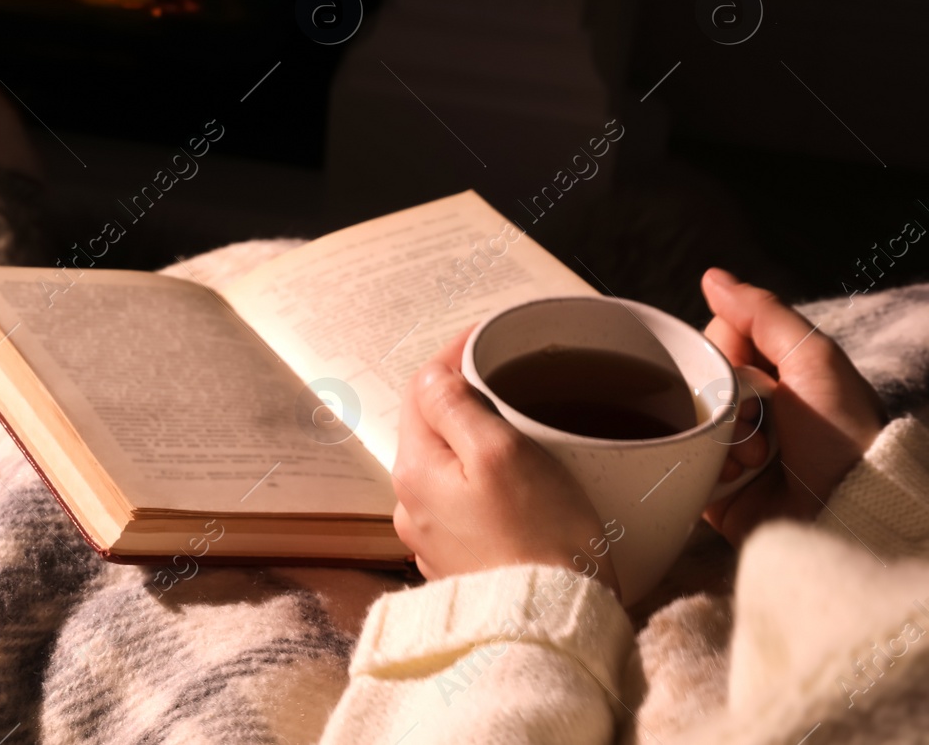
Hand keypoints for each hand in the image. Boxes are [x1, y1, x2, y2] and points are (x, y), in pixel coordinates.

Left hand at [393, 330, 619, 596]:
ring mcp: (434, 538)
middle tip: (506, 375)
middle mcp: (411, 505)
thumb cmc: (539, 539)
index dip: (454, 355)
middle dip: (463, 397)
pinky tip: (516, 485)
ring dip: (474, 442)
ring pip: (448, 467)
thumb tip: (432, 374)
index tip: (489, 337)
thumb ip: (457, 406)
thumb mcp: (501, 454)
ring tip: (516, 427)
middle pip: (432, 428)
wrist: (553, 628)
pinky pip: (465, 505)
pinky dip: (484, 483)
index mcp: (414, 469)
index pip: (422, 389)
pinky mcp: (462, 562)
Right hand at [700, 268, 885, 544]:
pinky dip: (702, 467)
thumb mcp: (815, 360)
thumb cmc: (844, 438)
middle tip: (749, 419)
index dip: (722, 353)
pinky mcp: (716, 489)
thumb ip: (763, 313)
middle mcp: (755, 410)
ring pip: (686, 422)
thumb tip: (712, 277)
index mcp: (779, 375)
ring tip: (751, 458)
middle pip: (698, 381)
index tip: (745, 375)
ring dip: (713, 437)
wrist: (849, 514)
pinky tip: (733, 477)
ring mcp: (733, 450)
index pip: (719, 342)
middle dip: (718, 400)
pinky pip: (681, 465)